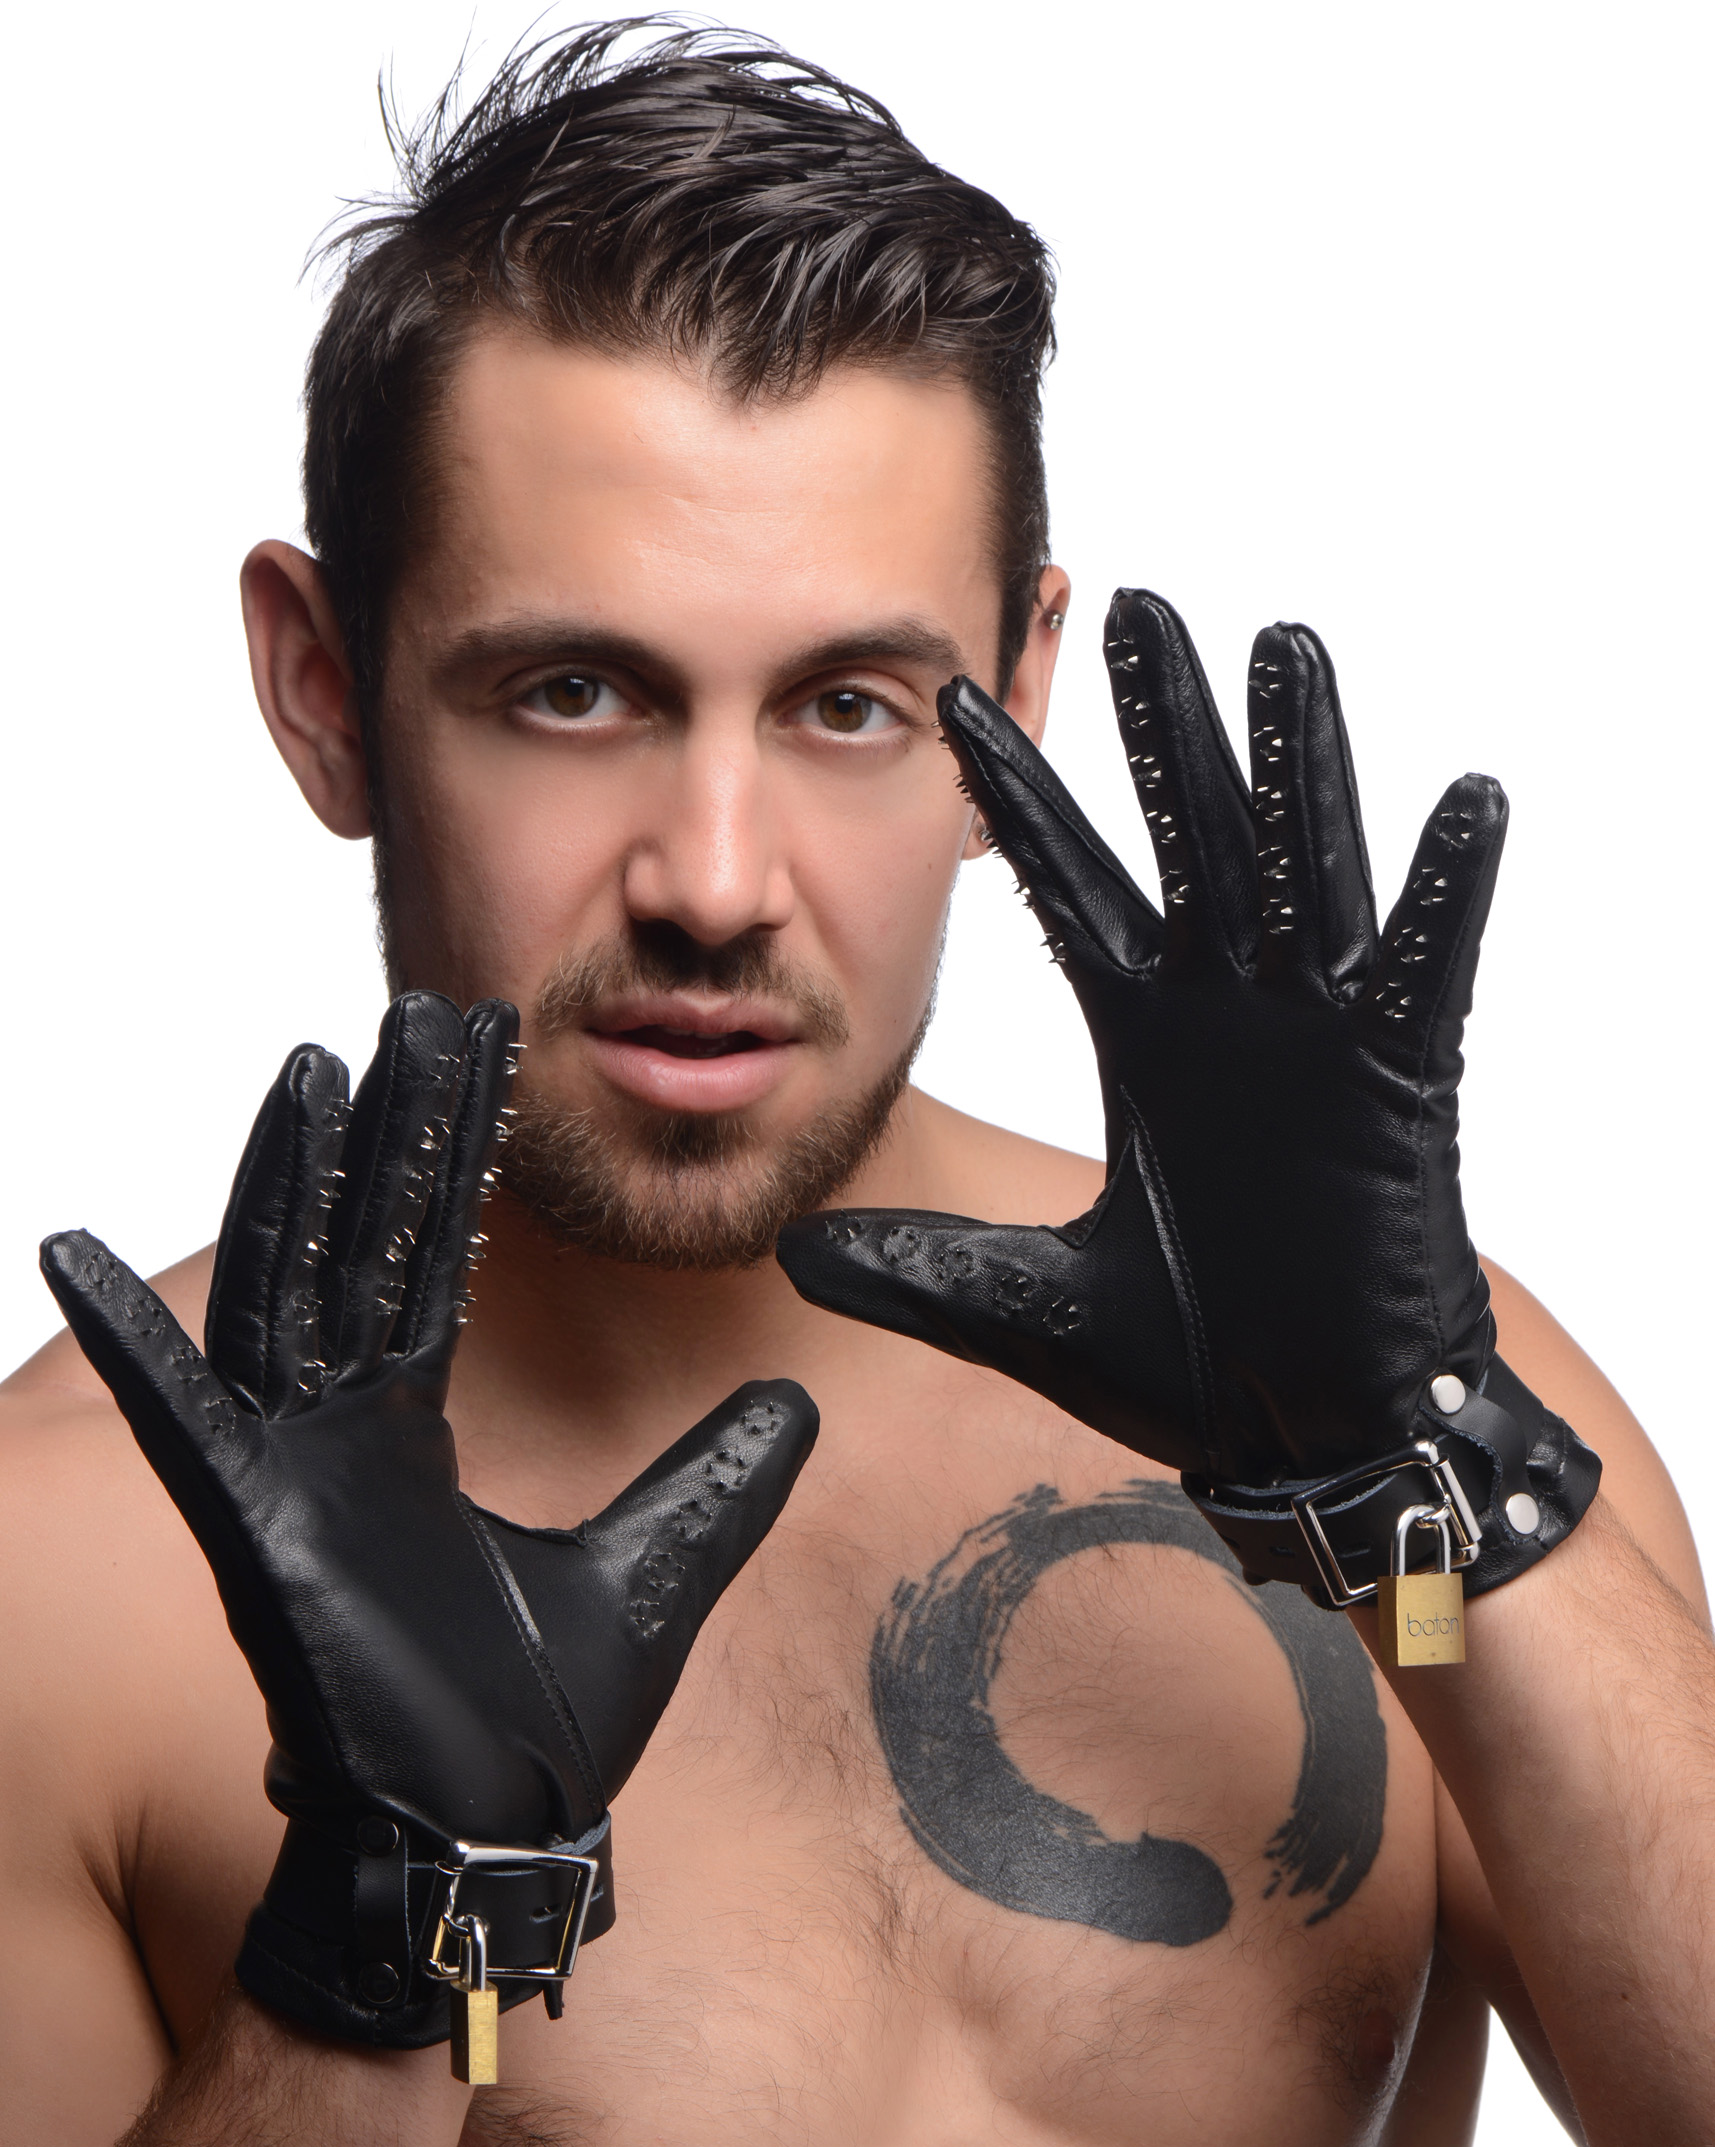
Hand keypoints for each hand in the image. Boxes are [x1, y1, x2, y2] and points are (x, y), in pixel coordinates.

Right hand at [44, 992, 815, 2044]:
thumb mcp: (650, 1574)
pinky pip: (173, 1414)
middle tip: (412, 1015)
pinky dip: (123, 1337)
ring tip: (303, 1073)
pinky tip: (68, 1254)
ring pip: (279, 1291)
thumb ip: (713, 1485)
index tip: (475, 1060)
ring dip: (287, 1182)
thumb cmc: (536, 1737)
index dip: (451, 1162)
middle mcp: (342, 1440)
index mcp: (415, 1440)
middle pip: (358, 1245)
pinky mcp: (251, 1525)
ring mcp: (288, 1474)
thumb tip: (798, 1408)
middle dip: (386, 1131)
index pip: (431, 1263)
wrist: (485, 1838)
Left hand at [779, 590, 1594, 1601]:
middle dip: (1160, 724)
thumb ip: (921, 1269)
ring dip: (1295, 758)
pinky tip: (1461, 802)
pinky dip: (1444, 889)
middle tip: (1131, 603)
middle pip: (1185, 833)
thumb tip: (795, 1259)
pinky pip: (1427, 964)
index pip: (1069, 887)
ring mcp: (1313, 1035)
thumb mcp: (1029, 1306)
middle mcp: (1224, 1012)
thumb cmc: (1195, 1361)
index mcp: (1141, 1038)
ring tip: (1279, 647)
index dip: (1019, 798)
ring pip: (1300, 862)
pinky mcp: (1397, 1079)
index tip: (960, 703)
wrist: (1305, 1434)